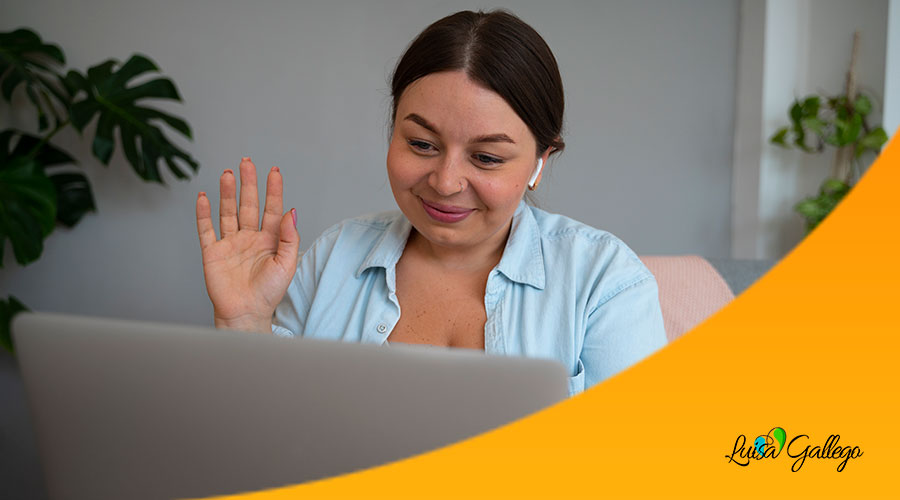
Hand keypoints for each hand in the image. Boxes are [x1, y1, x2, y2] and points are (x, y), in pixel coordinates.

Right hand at [195, 157, 299, 332]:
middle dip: (248, 183)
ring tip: (228, 174)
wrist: (246, 313)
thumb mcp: (286, 264)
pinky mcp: (212, 252)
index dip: (273, 190)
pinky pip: (206, 229)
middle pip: (248, 204)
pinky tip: (204, 197)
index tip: (274, 171)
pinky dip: (203, 213)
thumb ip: (289, 237)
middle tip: (247, 162)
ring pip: (228, 212)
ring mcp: (230, 243)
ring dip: (227, 193)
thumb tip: (292, 211)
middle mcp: (249, 238)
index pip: (272, 209)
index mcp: (269, 240)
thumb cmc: (269, 293)